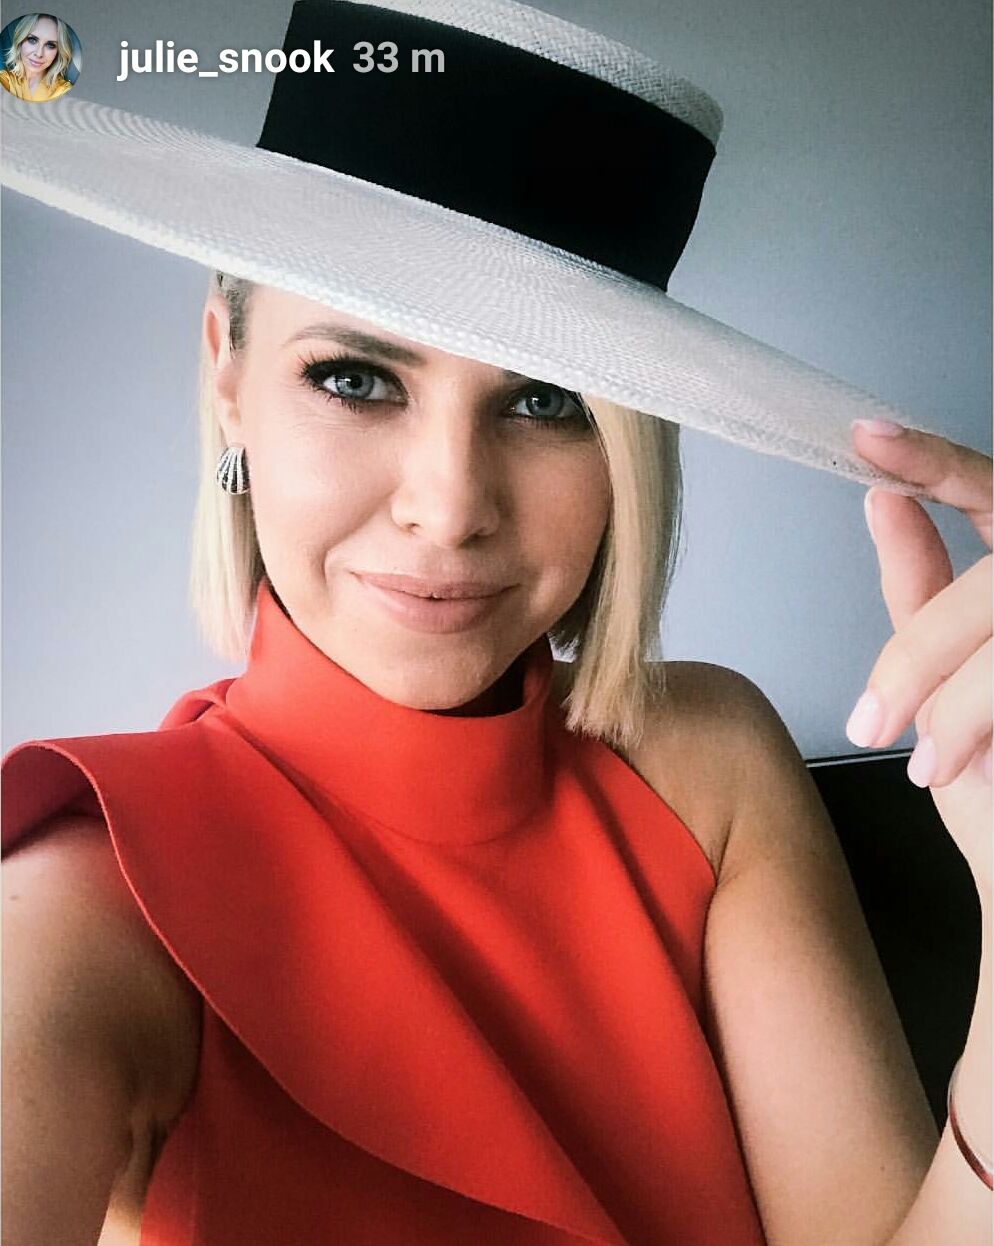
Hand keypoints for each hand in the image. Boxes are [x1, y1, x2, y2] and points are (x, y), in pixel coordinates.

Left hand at [845, 417, 991, 891]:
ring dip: (961, 704)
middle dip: (923, 654)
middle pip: (993, 586)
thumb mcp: (949, 672)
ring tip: (935, 765)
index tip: (865, 440)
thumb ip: (925, 586)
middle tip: (873, 722)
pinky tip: (971, 769)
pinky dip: (980, 719)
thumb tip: (883, 501)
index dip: (936, 463)